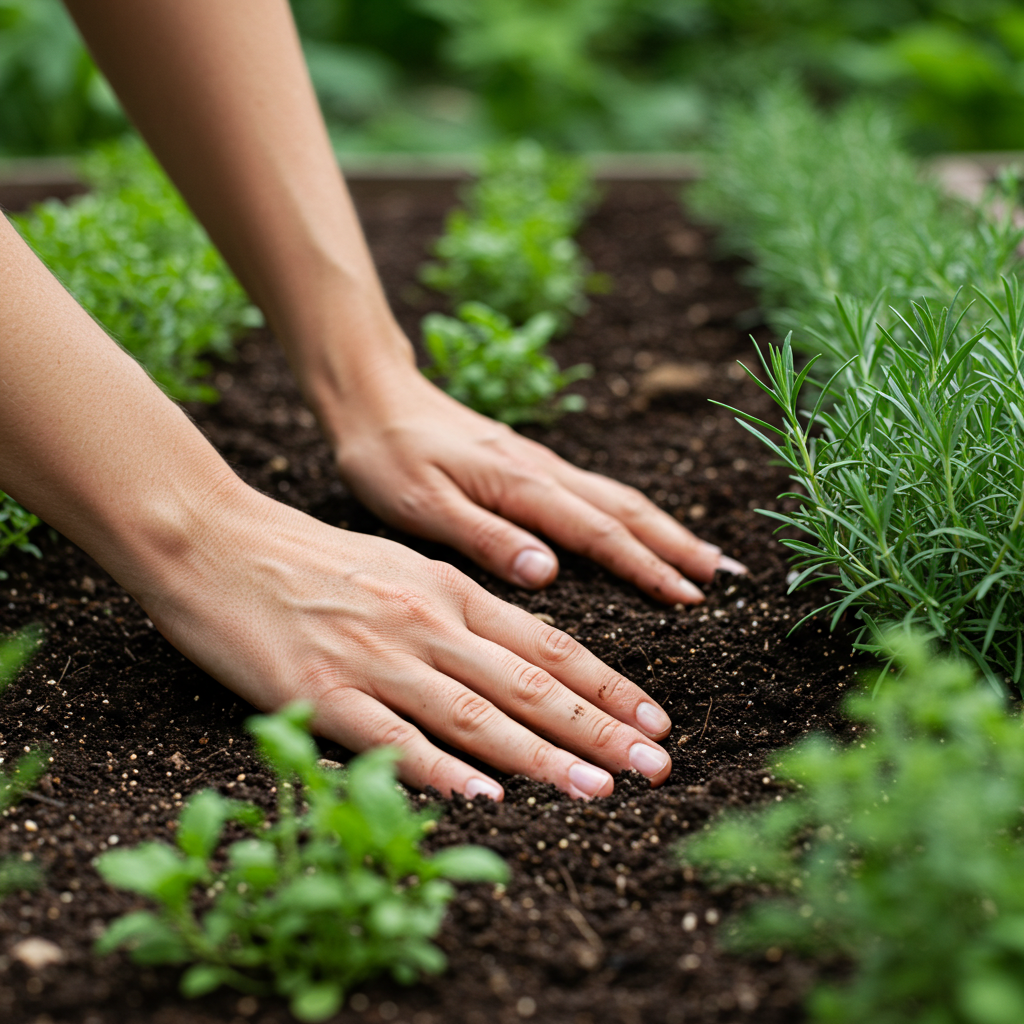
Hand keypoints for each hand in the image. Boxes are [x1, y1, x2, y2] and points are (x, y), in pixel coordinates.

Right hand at [148, 484, 676, 800]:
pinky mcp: (322, 695)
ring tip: (601, 790)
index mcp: (449, 590)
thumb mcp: (402, 566)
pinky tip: (489, 797)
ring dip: (545, 757)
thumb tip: (518, 651)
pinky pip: (394, 740)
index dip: (606, 685)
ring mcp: (377, 660)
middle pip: (530, 683)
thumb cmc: (312, 557)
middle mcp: (427, 624)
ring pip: (477, 715)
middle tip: (657, 765)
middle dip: (600, 728)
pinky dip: (444, 770)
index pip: (547, 644)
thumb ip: (460, 606)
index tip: (654, 719)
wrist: (218, 542)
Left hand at [330, 363, 744, 603]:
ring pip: (616, 496)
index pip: (597, 532)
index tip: (690, 597)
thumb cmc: (388, 452)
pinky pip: (594, 489)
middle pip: (625, 508)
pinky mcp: (527, 462)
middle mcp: (541, 471)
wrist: (372, 393)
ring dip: (664, 527)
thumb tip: (549, 574)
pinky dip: (630, 512)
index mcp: (521, 484)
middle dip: (678, 544)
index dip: (646, 566)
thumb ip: (485, 537)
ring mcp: (538, 463)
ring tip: (703, 556)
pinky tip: (638, 527)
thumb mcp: (421, 505)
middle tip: (726, 576)